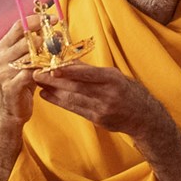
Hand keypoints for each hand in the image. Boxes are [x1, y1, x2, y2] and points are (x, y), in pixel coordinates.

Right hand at [0, 16, 52, 128]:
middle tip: (60, 39)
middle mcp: (2, 57)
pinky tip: (52, 71)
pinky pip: (29, 75)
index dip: (37, 20)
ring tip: (59, 54)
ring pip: (28, 56)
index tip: (53, 19)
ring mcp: (4, 72)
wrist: (11, 109)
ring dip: (46, 54)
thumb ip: (36, 46)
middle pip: (25, 39)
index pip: (19, 26)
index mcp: (5, 46)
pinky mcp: (11, 86)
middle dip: (46, 37)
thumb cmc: (22, 81)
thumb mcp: (28, 60)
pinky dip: (43, 71)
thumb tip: (56, 33)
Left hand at [32, 63, 149, 135]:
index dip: (69, 71)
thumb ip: (92, 71)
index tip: (52, 67)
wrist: (143, 117)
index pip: (88, 74)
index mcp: (113, 79)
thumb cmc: (128, 91)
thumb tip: (69, 61)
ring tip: (38, 83)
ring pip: (73, 98)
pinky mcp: (97, 120)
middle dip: (55, 80)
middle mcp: (108, 95)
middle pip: (77, 87)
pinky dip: (59, 102)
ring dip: (53, 90)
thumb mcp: (114, 76)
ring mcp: (102, 109)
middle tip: (37, 73)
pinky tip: (47, 95)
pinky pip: (75, 109)